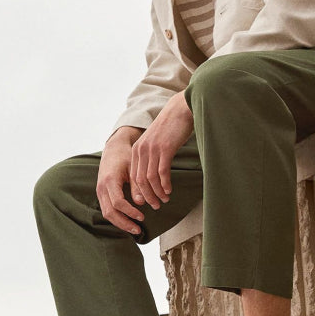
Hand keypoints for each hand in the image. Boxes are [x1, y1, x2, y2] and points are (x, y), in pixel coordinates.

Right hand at [96, 127, 144, 236]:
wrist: (113, 148)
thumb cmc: (125, 156)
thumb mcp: (134, 168)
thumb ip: (137, 185)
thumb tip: (141, 203)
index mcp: (110, 180)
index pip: (118, 202)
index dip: (130, 212)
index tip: (142, 217)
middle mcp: (102, 188)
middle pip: (110, 212)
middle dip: (124, 223)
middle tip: (138, 230)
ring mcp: (99, 191)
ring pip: (106, 213)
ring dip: (120, 223)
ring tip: (134, 228)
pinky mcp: (101, 194)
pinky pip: (106, 209)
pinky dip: (116, 218)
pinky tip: (128, 221)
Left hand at [129, 91, 193, 209]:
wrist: (180, 110)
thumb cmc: (171, 128)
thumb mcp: (156, 142)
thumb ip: (151, 156)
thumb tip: (153, 176)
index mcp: (137, 149)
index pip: (134, 176)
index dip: (140, 191)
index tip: (148, 201)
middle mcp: (141, 149)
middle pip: (140, 180)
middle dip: (148, 196)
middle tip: (156, 206)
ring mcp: (152, 149)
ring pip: (150, 179)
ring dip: (157, 193)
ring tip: (164, 200)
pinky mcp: (164, 149)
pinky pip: (162, 172)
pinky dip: (165, 184)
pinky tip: (169, 190)